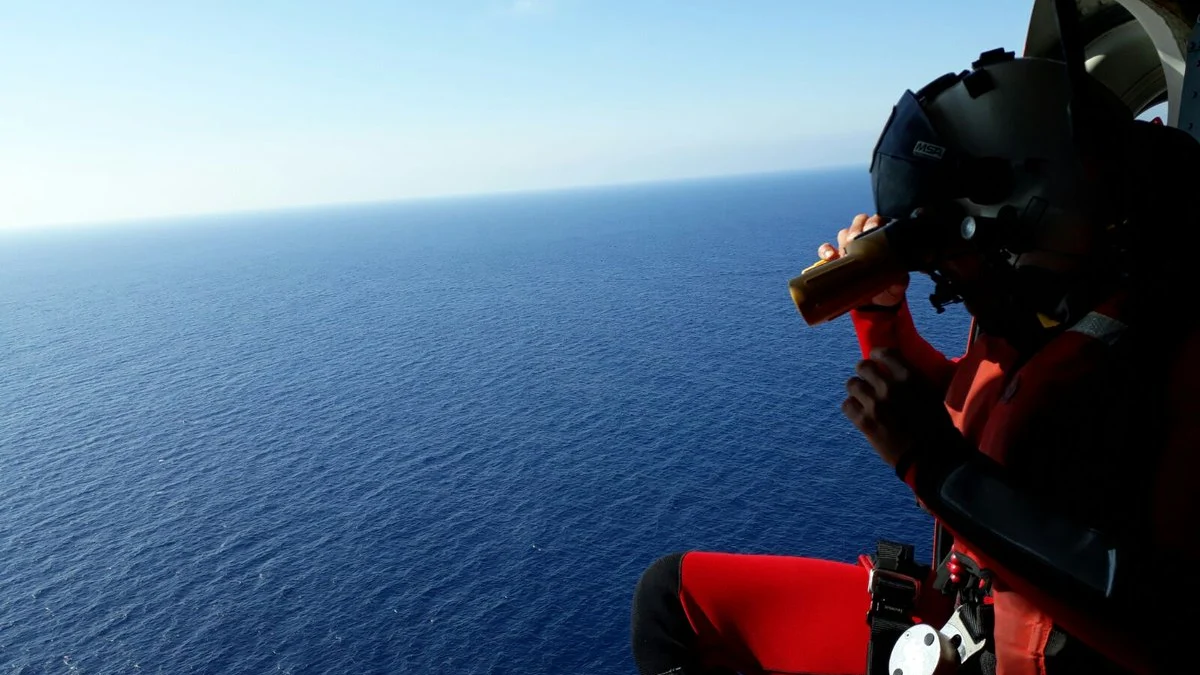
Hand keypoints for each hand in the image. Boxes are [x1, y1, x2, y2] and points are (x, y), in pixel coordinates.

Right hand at [816, 214, 907, 306]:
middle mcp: (864, 241)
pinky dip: (825, 252)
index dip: (873, 222)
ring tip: (844, 250)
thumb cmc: (886, 289)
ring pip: (843, 234)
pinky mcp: (836, 261)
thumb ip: (900, 280)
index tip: (873, 229)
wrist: (873, 304)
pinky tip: (830, 257)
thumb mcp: (897, 285)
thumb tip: (899, 278)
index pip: (875, 222)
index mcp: (880, 240)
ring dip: (843, 239)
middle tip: (856, 239)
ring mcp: (849, 249)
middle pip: (858, 223)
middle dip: (857, 228)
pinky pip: (826, 251)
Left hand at [842, 348, 959, 468]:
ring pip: (852, 384)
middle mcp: (890, 387)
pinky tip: (859, 412)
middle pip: (862, 366)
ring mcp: (875, 404)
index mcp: (909, 377)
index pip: (884, 352)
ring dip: (857, 390)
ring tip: (863, 397)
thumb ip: (910, 379)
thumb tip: (892, 367)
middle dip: (864, 372)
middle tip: (868, 380)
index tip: (875, 359)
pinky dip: (852, 407)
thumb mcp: (929, 393)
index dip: (876, 354)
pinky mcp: (865, 422)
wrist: (931, 456)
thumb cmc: (935, 424)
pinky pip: (847, 405)